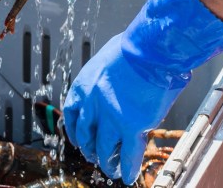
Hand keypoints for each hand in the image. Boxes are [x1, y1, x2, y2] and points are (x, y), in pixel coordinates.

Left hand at [63, 33, 187, 184]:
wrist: (151, 49)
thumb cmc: (133, 48)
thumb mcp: (106, 58)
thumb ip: (104, 76)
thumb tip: (110, 82)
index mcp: (84, 86)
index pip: (71, 114)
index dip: (74, 130)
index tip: (77, 138)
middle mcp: (92, 104)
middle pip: (85, 135)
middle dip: (89, 148)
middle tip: (93, 155)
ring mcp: (111, 117)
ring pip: (104, 149)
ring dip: (107, 162)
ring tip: (110, 168)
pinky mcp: (132, 126)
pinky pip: (128, 154)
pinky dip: (128, 168)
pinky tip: (128, 176)